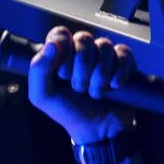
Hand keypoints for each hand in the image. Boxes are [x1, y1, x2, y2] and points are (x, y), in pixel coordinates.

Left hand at [28, 26, 137, 142]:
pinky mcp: (124, 63)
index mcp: (61, 54)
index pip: (60, 33)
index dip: (62, 49)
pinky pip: (124, 55)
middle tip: (79, 88)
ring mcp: (104, 56)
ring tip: (95, 93)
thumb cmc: (68, 112)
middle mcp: (82, 51)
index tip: (63, 72)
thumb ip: (38, 69)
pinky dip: (118, 73)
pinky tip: (114, 87)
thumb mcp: (42, 96)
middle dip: (81, 68)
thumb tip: (51, 45)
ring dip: (99, 75)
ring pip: (104, 46)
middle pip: (84, 39)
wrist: (96, 130)